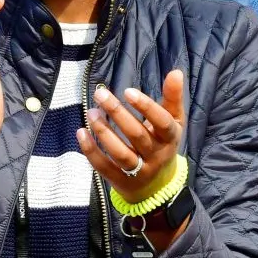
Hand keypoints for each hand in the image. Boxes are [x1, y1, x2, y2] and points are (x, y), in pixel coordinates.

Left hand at [79, 71, 187, 204]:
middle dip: (118, 113)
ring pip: (121, 153)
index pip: (162, 122)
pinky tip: (81, 133)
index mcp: (170, 138)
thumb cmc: (162, 144)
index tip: (128, 91)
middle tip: (100, 94)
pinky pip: (104, 167)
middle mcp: (156, 156)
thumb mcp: (172, 122)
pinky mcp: (120, 181)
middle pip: (137, 135)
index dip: (146, 107)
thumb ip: (172, 98)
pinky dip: (91, 151)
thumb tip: (176, 72)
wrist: (157, 186)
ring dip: (104, 132)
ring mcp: (139, 171)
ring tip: (91, 112)